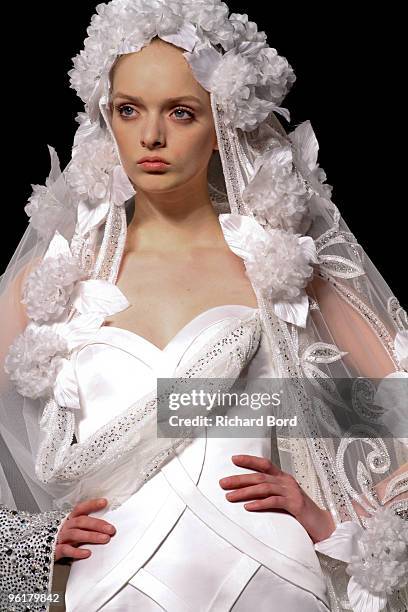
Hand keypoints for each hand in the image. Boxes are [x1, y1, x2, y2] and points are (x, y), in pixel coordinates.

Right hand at [55, 498, 115, 560]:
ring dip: (91, 536)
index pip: (81, 508)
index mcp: (70, 519)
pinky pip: (66, 549)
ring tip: (105, 539)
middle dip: (97, 524)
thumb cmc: (65, 540)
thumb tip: (107, 527)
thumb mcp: (76, 530)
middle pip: (81, 521)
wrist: (44, 552)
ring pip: (75, 534)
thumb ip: (87, 527)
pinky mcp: (55, 550)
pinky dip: (77, 551)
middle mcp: (65, 526)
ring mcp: (60, 538)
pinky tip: (87, 553)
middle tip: (111, 529)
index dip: (92, 504)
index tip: (104, 502)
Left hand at [219, 455, 334, 542]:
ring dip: (245, 492)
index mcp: (284, 478)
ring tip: (229, 497)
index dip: (249, 460)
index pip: (265, 464)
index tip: (233, 459)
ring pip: (264, 488)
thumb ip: (270, 494)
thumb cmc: (302, 513)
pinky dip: (260, 504)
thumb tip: (248, 495)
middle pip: (259, 476)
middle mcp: (287, 481)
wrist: (324, 525)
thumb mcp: (285, 499)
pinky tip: (248, 507)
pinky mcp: (295, 505)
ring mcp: (292, 492)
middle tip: (222, 483)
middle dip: (239, 479)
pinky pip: (274, 502)